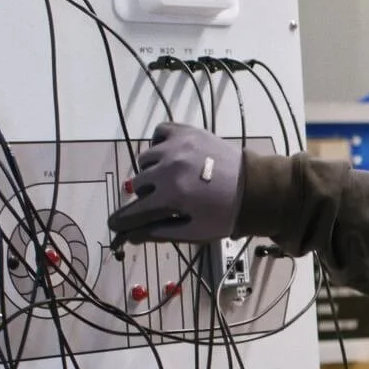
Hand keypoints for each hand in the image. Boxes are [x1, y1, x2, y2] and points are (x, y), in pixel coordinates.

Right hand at [107, 122, 244, 244]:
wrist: (254, 188)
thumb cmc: (224, 215)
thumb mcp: (193, 231)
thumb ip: (160, 232)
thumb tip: (130, 236)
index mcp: (171, 195)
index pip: (134, 209)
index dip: (122, 220)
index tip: (114, 224)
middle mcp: (168, 168)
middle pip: (137, 183)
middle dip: (146, 194)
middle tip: (164, 199)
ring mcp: (177, 146)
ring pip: (145, 159)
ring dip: (152, 170)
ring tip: (171, 177)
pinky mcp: (187, 131)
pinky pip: (159, 133)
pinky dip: (160, 143)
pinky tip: (171, 155)